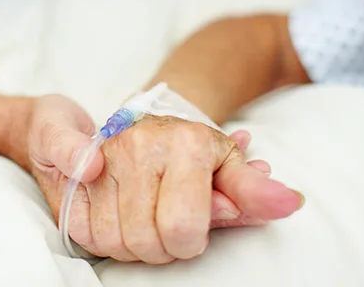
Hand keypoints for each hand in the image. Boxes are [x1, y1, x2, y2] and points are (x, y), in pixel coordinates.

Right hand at [27, 95, 303, 262]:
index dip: (192, 240)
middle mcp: (141, 146)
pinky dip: (104, 238)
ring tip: (142, 218)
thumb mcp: (223, 160)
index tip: (194, 225)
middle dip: (163, 247)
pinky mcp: (72, 175)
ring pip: (116, 244)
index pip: (184, 229)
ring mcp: (102, 159)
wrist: (132, 115)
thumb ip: (252, 188)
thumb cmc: (182, 146)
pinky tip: (116, 217)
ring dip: (133, 245)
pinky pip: (87, 235)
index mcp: (185, 143)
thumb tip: (290, 203)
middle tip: (166, 223)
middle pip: (149, 244)